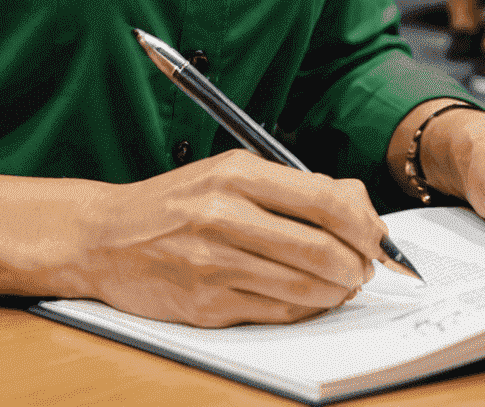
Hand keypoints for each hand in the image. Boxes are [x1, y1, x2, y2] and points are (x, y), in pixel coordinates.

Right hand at [81, 150, 389, 327]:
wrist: (106, 236)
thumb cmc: (176, 202)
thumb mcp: (229, 172)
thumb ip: (290, 186)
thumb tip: (357, 204)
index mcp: (236, 172)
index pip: (324, 198)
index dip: (364, 224)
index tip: (378, 237)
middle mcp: (225, 214)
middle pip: (321, 248)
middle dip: (358, 264)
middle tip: (366, 268)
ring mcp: (214, 262)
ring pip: (305, 287)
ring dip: (337, 291)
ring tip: (343, 285)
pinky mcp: (207, 304)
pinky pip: (277, 312)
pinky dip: (305, 309)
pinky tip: (309, 299)